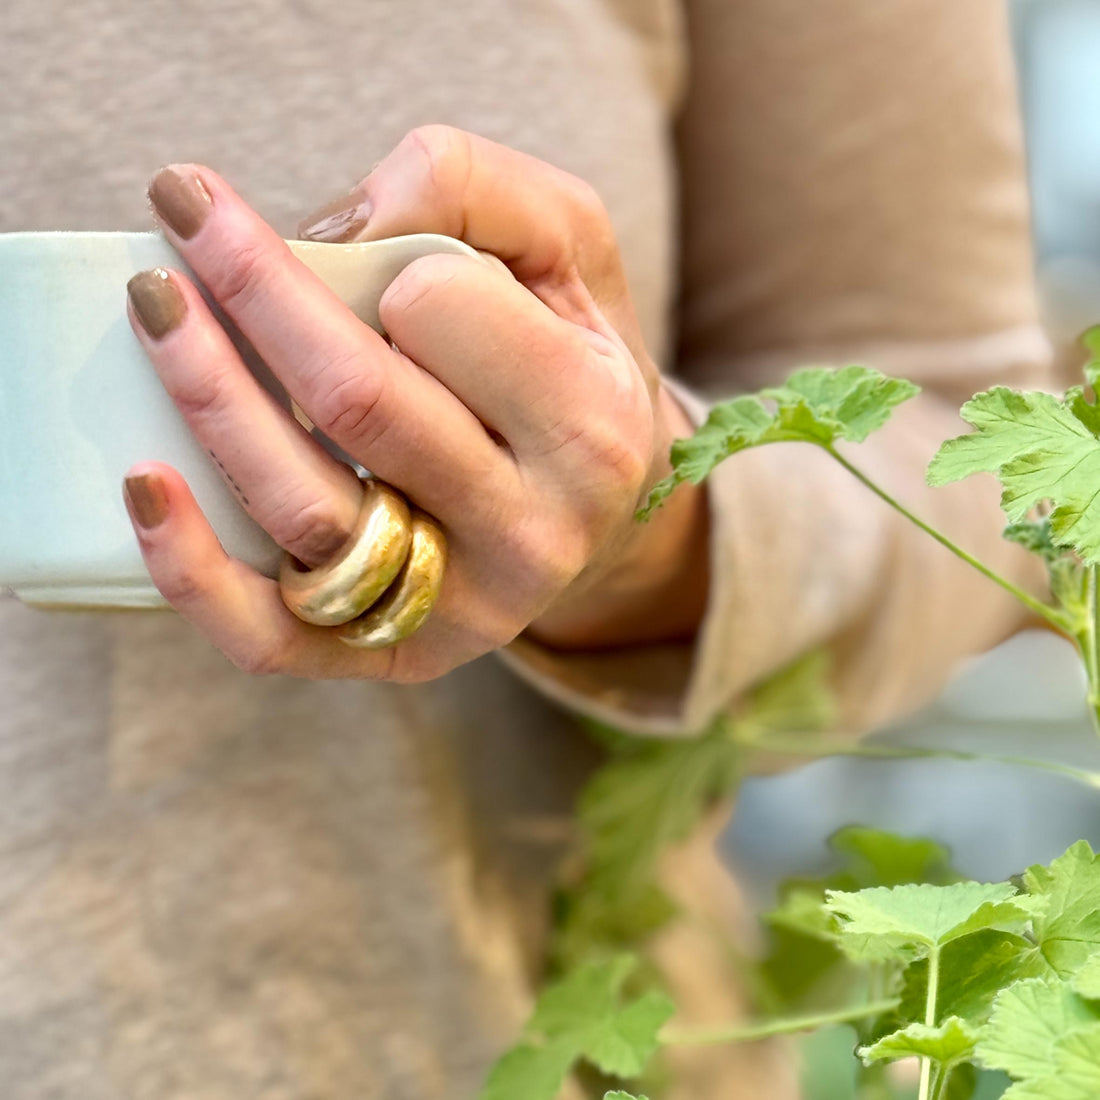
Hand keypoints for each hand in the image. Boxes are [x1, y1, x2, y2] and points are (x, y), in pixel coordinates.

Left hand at [123, 127, 707, 680]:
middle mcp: (533, 531)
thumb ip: (474, 185)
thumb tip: (328, 231)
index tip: (373, 251)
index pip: (438, 307)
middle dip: (249, 289)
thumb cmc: (571, 361)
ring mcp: (461, 607)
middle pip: (356, 403)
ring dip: (206, 395)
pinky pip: (273, 635)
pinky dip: (193, 570)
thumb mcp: (572, 244)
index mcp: (588, 423)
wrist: (602, 503)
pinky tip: (145, 485)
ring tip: (156, 309)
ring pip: (305, 508)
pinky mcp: (395, 656)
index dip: (381, 256)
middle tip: (186, 212)